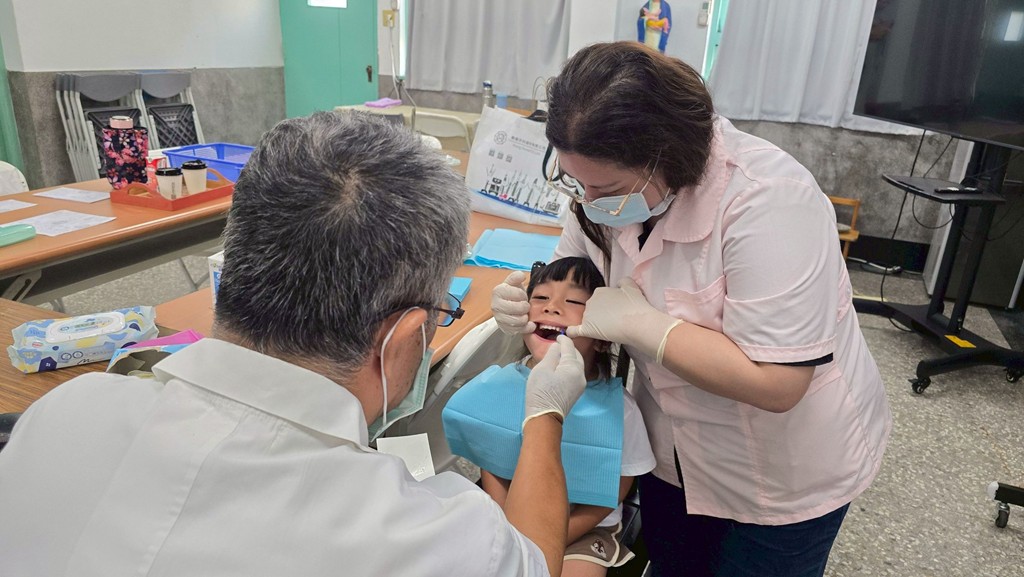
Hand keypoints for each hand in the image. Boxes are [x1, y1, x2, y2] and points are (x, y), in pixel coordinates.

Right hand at [491, 271, 536, 334]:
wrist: (508, 306)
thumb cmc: (513, 294)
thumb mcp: (514, 283)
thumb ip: (516, 277)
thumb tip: (521, 275)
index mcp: (498, 291)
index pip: (516, 293)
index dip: (523, 295)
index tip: (522, 295)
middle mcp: (496, 306)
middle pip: (517, 308)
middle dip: (525, 306)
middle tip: (525, 305)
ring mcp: (499, 319)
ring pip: (519, 320)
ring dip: (525, 317)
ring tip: (525, 313)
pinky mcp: (505, 329)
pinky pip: (520, 330)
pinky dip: (527, 327)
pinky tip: (530, 323)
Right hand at [524, 335, 585, 426]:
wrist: (544, 417)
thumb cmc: (540, 392)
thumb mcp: (542, 369)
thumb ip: (551, 355)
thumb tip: (557, 347)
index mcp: (573, 367)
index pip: (569, 347)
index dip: (563, 340)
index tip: (557, 337)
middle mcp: (581, 374)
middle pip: (577, 355)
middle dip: (568, 349)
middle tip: (557, 346)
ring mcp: (581, 384)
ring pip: (577, 364)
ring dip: (569, 358)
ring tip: (558, 356)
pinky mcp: (578, 391)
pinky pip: (575, 373)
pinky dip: (569, 367)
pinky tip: (560, 368)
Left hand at [566, 278, 682, 363]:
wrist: (638, 323)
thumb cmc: (636, 306)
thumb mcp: (631, 286)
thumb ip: (623, 283)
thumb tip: (619, 286)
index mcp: (599, 291)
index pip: (601, 300)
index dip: (609, 307)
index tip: (617, 312)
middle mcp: (590, 301)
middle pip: (594, 310)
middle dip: (601, 315)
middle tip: (615, 322)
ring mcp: (588, 316)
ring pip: (588, 320)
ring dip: (595, 325)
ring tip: (611, 331)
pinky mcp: (587, 329)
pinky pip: (574, 331)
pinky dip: (572, 332)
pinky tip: (571, 334)